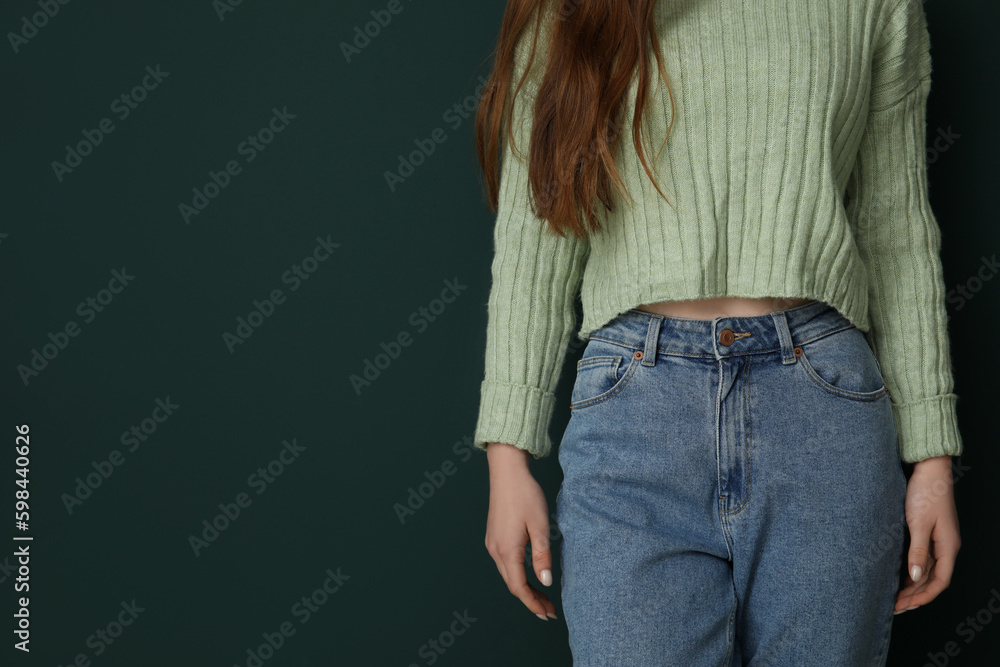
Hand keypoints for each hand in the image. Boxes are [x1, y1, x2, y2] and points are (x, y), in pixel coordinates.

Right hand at [484, 442, 558, 620]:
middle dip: (530, 599)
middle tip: (549, 609)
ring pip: (508, 574)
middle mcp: (495, 550)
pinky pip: (505, 562)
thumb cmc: (525, 495)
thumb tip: (546, 582)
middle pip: (512, 584)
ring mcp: (492, 543)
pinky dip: (518, 574)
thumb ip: (542, 556)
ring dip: (524, 587)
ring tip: (543, 595)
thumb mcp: (540, 526)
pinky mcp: (493, 536)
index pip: (519, 587)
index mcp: (507, 550)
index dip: (533, 603)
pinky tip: (530, 574)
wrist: (507, 472)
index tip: (548, 614)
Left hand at [895, 455, 960, 613]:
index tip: (904, 606)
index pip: (939, 581)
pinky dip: (911, 569)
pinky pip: (921, 557)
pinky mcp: (928, 532)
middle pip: (932, 578)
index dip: (922, 597)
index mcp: (948, 547)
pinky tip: (899, 574)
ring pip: (926, 569)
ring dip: (912, 583)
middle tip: (894, 606)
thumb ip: (918, 551)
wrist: (929, 470)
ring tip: (894, 595)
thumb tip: (916, 577)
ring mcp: (938, 539)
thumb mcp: (919, 523)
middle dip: (915, 594)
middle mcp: (946, 546)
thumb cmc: (926, 493)